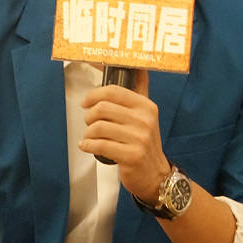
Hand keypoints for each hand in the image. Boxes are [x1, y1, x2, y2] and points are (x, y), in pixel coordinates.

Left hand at [79, 70, 170, 202]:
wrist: (155, 174)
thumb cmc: (145, 142)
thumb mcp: (146, 115)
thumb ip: (140, 91)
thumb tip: (139, 67)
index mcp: (147, 106)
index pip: (114, 91)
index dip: (94, 94)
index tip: (86, 102)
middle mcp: (145, 120)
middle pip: (103, 108)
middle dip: (89, 115)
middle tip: (89, 122)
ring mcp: (139, 139)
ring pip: (98, 127)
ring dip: (87, 133)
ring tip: (89, 136)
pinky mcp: (131, 156)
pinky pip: (100, 145)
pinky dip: (88, 145)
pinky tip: (86, 146)